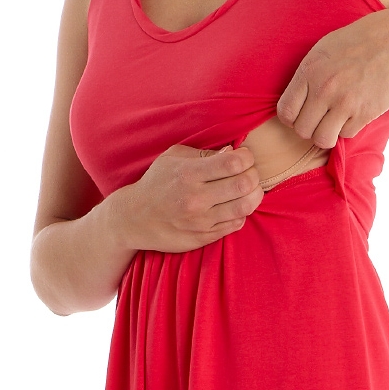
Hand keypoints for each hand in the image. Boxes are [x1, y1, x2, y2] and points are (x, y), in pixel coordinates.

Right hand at [114, 144, 263, 252]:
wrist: (134, 218)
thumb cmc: (157, 182)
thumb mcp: (174, 158)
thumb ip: (205, 154)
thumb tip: (232, 152)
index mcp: (189, 174)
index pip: (233, 163)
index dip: (246, 157)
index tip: (244, 157)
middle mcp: (195, 198)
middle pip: (244, 184)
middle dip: (254, 175)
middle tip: (249, 173)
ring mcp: (200, 221)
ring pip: (245, 207)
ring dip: (254, 194)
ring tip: (248, 189)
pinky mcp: (203, 238)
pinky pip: (236, 224)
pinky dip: (242, 212)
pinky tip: (234, 204)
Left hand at [277, 8, 388, 147]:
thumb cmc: (360, 42)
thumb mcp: (324, 50)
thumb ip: (307, 75)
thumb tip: (296, 100)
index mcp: (309, 71)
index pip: (285, 112)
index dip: (291, 119)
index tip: (302, 114)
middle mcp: (323, 89)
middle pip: (302, 130)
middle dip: (310, 129)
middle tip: (321, 119)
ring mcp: (344, 102)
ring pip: (322, 139)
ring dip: (327, 135)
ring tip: (334, 123)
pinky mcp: (364, 113)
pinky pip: (346, 134)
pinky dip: (349, 128)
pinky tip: (355, 112)